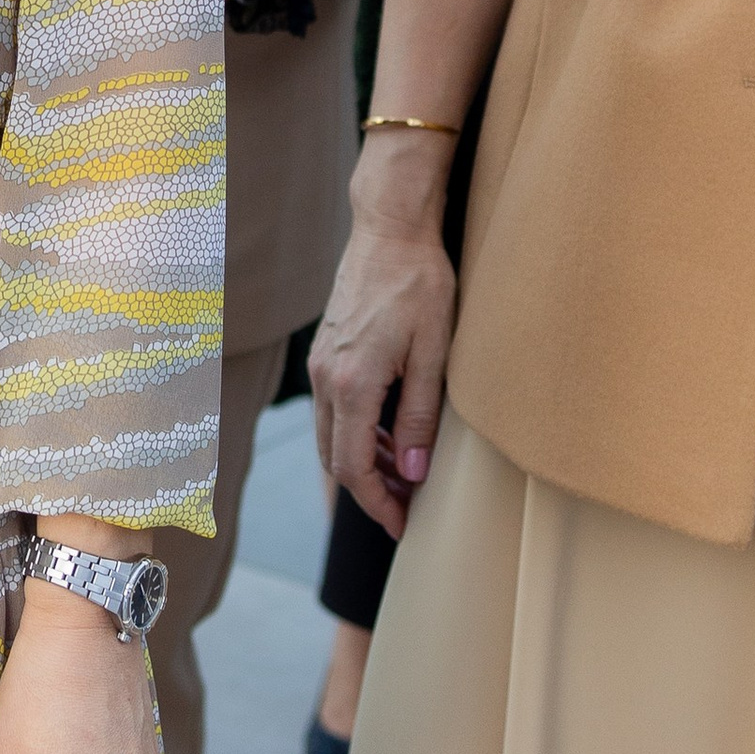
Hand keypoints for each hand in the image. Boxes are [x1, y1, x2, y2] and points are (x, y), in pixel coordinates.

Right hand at [309, 164, 457, 539]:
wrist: (390, 229)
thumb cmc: (418, 284)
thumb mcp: (434, 354)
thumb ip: (419, 416)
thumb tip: (414, 469)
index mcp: (351, 383)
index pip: (353, 467)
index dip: (378, 504)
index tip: (402, 524)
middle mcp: (325, 378)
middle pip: (335, 458)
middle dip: (370, 489)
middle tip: (409, 504)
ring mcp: (320, 363)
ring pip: (331, 435)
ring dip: (364, 460)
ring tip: (407, 470)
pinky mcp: (325, 351)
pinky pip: (332, 408)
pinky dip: (357, 431)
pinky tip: (390, 431)